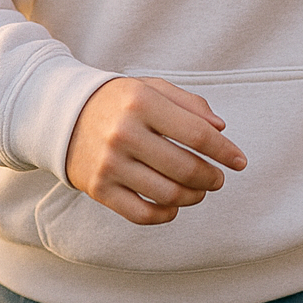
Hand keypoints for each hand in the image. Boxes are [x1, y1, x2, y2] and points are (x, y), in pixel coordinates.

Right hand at [65, 76, 246, 225]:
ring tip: (199, 191)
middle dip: (211, 177)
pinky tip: (174, 206)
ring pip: (167, 194)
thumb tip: (221, 129)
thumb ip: (189, 103)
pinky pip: (142, 214)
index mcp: (141, 102)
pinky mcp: (99, 189)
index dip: (224, 151)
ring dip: (193, 197)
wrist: (62, 115)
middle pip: (185, 168)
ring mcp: (110, 164)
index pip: (196, 133)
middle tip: (218, 179)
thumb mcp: (151, 88)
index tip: (240, 161)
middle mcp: (124, 133)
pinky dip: (166, 214)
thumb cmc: (119, 101)